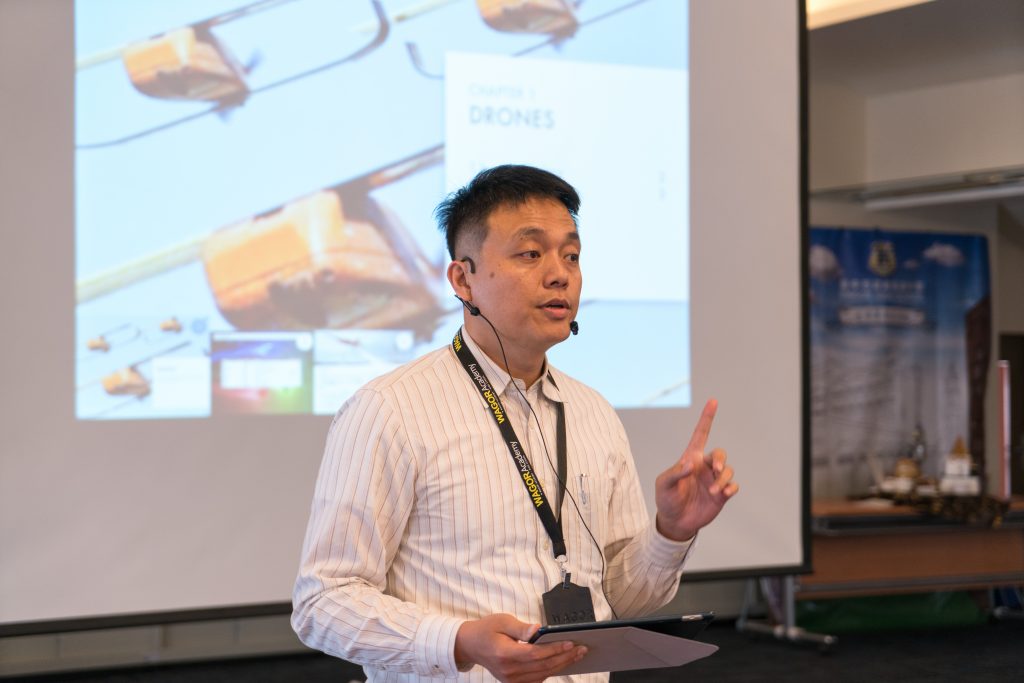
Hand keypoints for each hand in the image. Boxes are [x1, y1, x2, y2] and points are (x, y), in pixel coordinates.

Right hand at [454, 613, 586, 682]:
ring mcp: (511, 680)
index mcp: (505, 654)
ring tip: (576, 655)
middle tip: (581, 649)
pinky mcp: (513, 682)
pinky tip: (562, 662)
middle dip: (565, 658)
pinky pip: (536, 680)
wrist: (470, 645)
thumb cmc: (486, 630)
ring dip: (561, 665)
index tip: (571, 643)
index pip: (535, 654)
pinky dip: (550, 672)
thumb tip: (539, 629)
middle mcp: (508, 671)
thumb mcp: (502, 621)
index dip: (555, 650)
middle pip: (543, 667)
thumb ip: (521, 627)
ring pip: (542, 675)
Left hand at [654, 398, 738, 541]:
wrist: (676, 522)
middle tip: (716, 470)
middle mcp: (704, 467)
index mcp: (690, 459)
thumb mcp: (664, 485)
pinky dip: (731, 488)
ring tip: (714, 491)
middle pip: (720, 454)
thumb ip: (675, 473)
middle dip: (720, 460)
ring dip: (723, 479)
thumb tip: (690, 464)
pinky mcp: (721, 495)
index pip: (700, 434)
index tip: (713, 401)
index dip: (706, 418)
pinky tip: (724, 494)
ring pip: (728, 470)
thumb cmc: (667, 499)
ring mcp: (713, 480)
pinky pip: (733, 486)